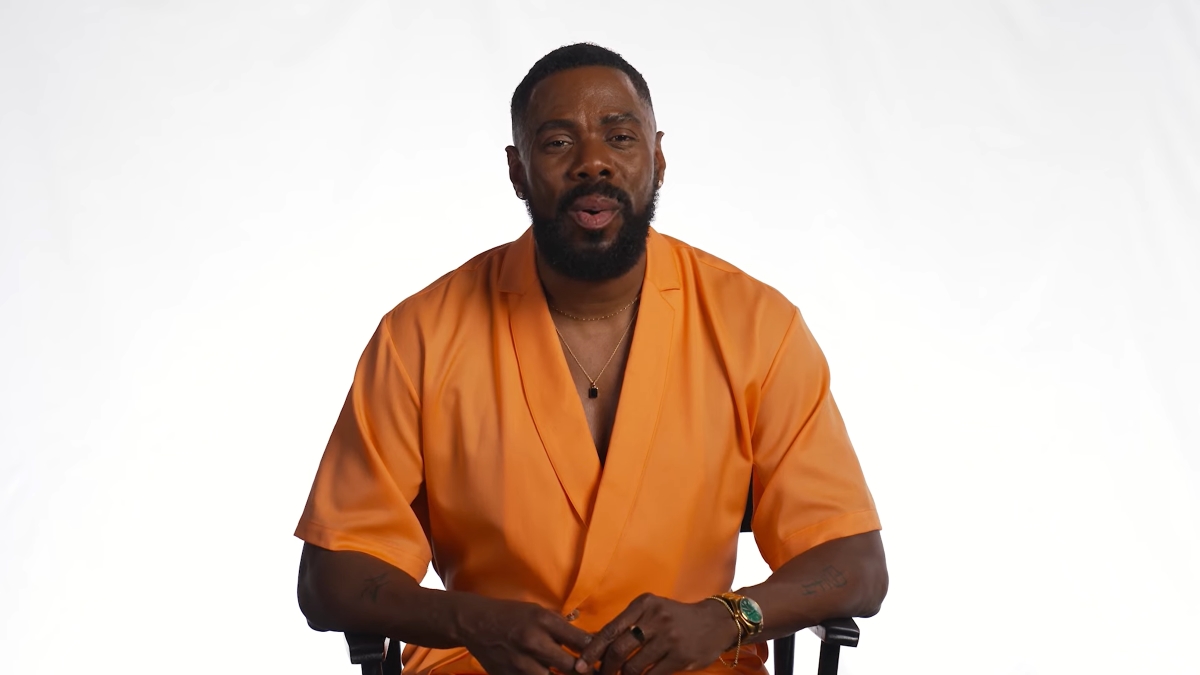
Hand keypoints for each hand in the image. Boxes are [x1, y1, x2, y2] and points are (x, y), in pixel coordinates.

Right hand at [458, 596, 593, 674]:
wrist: (476, 623)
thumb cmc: (513, 615)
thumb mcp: (540, 612)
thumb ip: (563, 628)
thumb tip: (591, 642)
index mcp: (544, 622)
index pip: (582, 641)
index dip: (598, 653)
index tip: (606, 659)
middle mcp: (534, 643)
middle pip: (572, 667)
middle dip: (586, 672)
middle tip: (599, 674)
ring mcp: (521, 664)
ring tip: (574, 673)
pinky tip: (547, 674)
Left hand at [577, 594, 739, 674]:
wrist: (716, 622)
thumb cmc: (676, 618)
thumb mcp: (653, 610)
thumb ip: (629, 624)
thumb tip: (597, 646)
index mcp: (644, 604)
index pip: (610, 629)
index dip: (592, 650)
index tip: (581, 665)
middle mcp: (656, 618)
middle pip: (618, 649)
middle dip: (605, 669)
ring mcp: (669, 638)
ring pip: (633, 666)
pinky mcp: (680, 657)